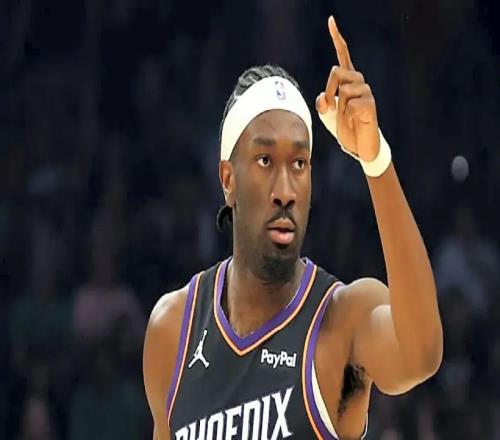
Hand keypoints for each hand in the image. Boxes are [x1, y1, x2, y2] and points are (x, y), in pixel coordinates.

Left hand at [316, 16, 379, 161]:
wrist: (359, 146)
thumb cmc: (344, 127)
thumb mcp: (326, 113)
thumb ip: (322, 101)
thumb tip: (325, 98)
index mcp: (347, 80)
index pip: (343, 55)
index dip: (337, 38)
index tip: (331, 20)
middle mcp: (358, 81)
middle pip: (336, 73)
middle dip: (328, 91)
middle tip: (330, 109)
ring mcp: (366, 91)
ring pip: (342, 91)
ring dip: (338, 109)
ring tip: (346, 118)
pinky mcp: (369, 103)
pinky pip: (349, 105)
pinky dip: (346, 118)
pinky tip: (354, 122)